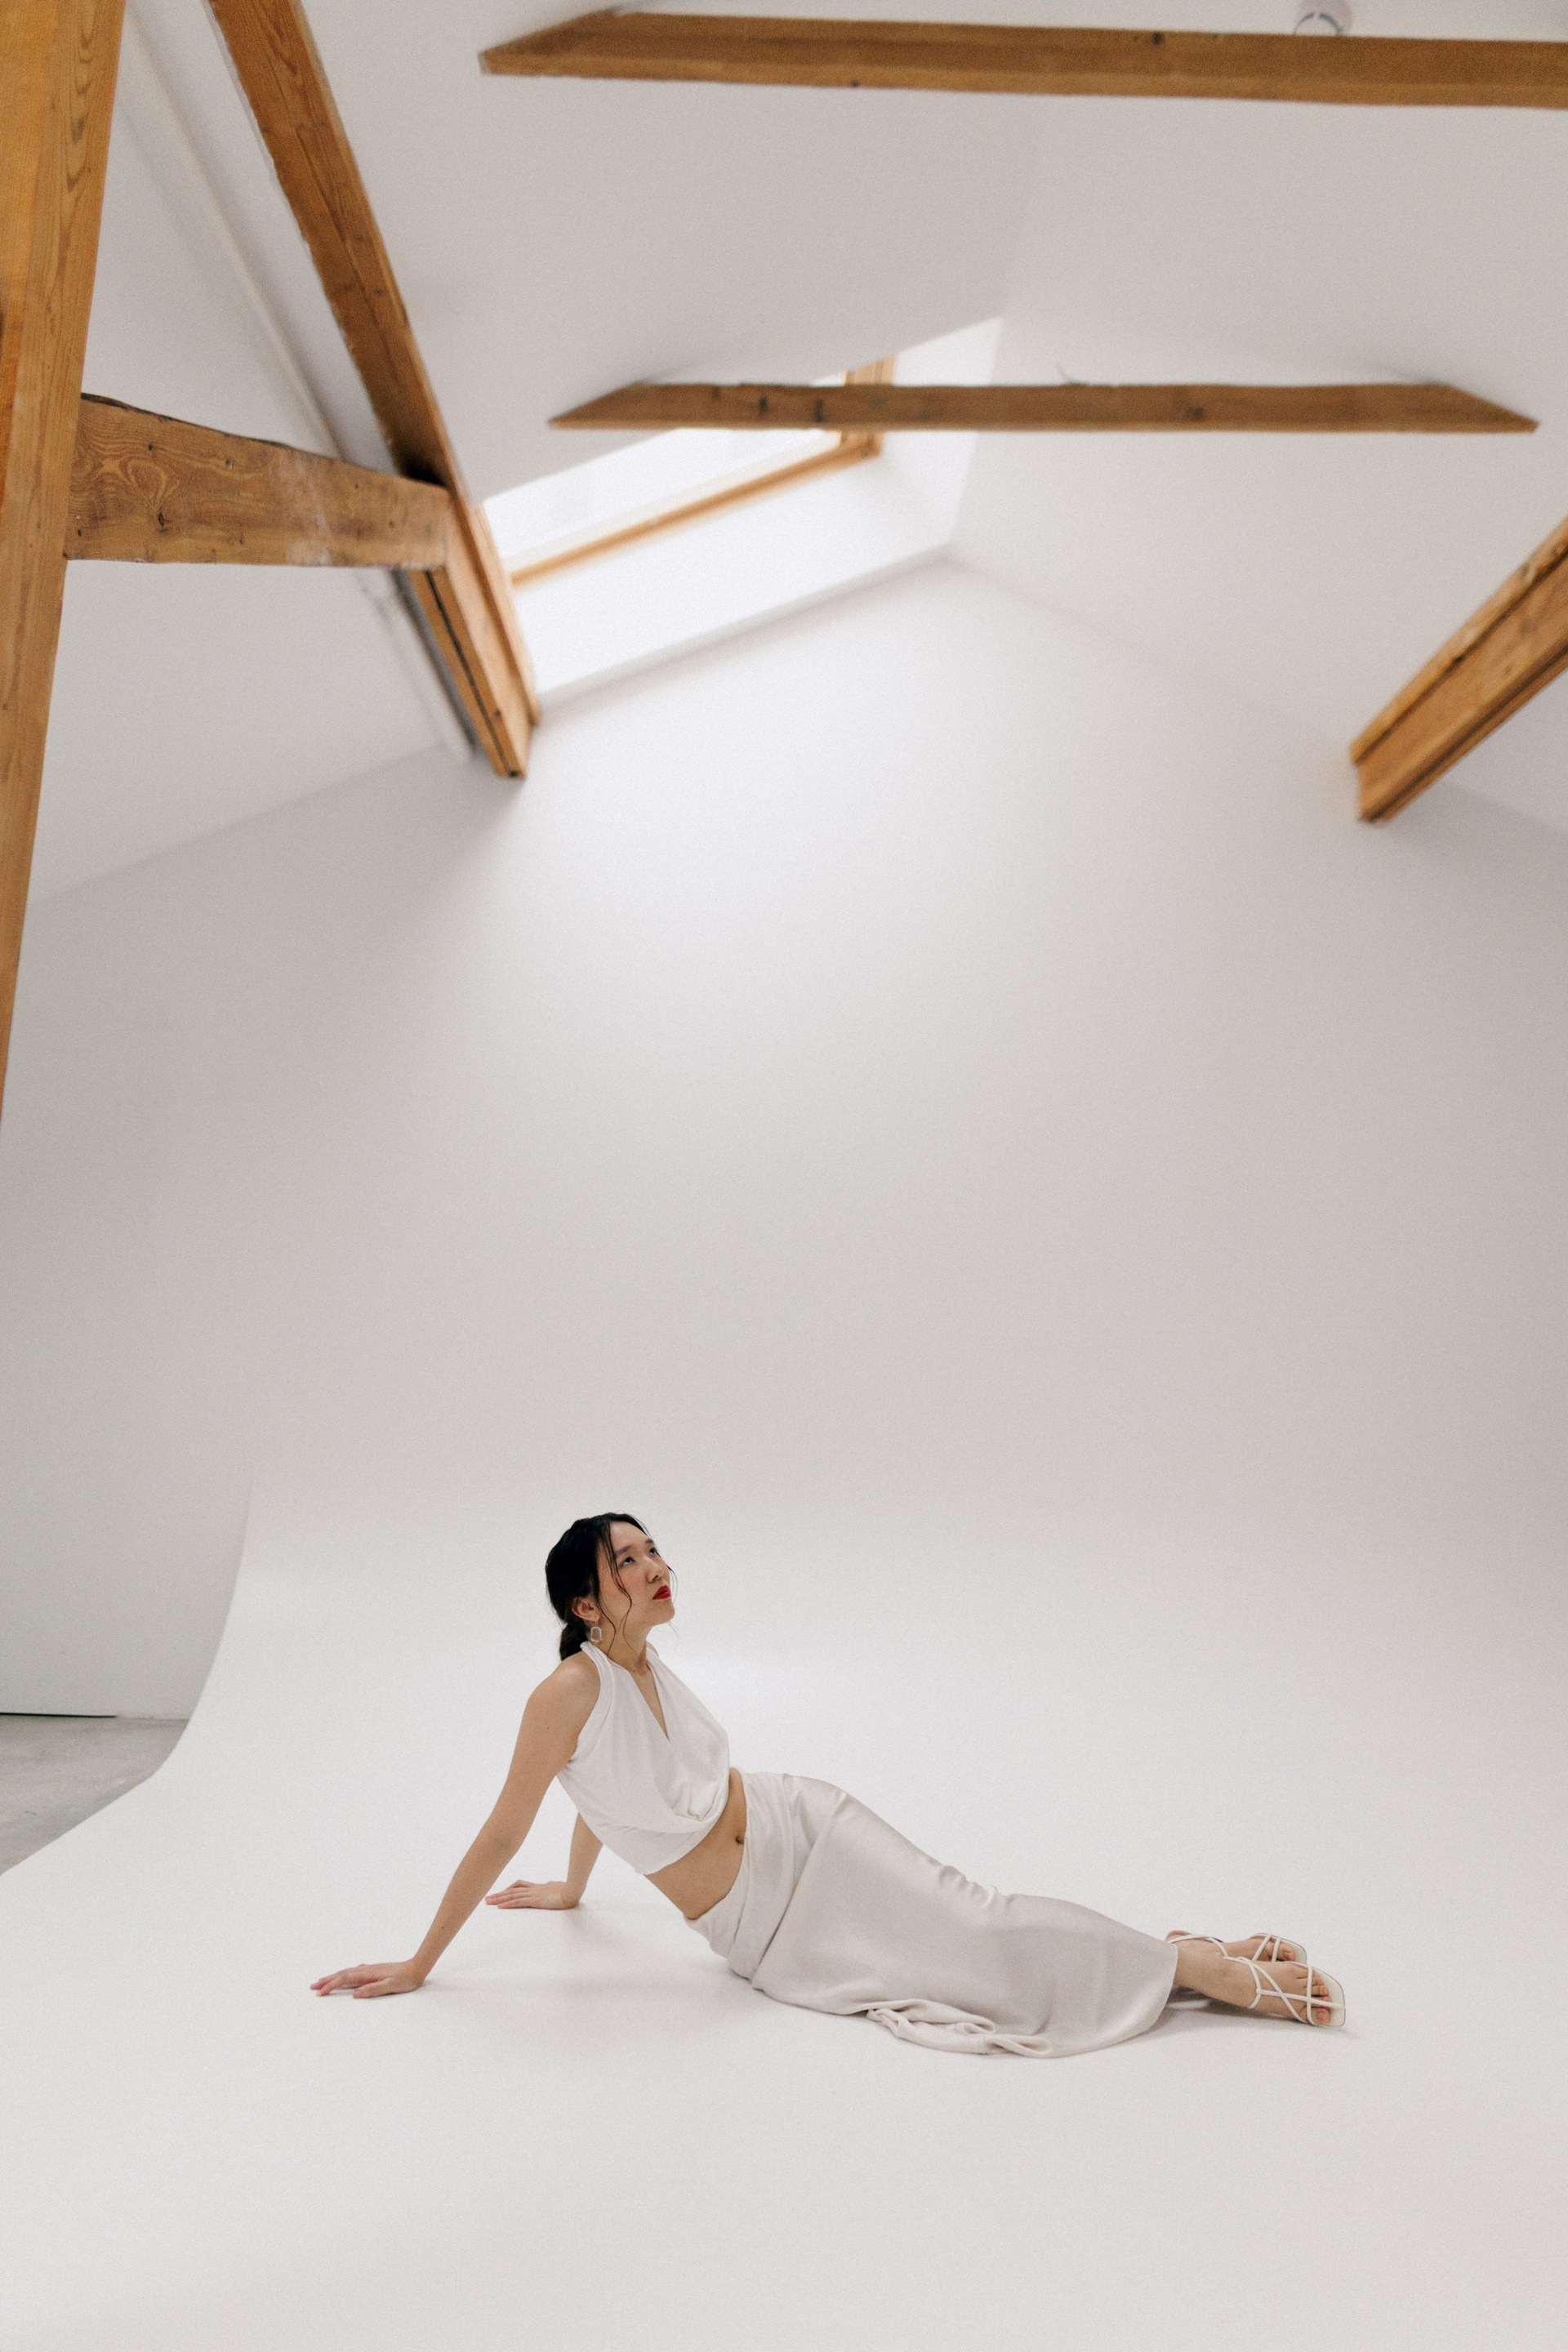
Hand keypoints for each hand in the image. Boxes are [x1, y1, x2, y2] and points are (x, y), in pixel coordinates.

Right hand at [310, 1961, 425, 1998]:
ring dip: (334, 1976)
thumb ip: (373, 1990)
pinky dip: (344, 1974)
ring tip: (323, 1980)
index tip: (319, 1993)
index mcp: (368, 1974)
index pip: (344, 1979)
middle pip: (342, 1974)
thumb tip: (354, 1994)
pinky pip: (354, 1972)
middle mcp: (367, 1969)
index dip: (331, 1986)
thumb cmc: (406, 1979)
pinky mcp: (374, 1970)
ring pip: (347, 1972)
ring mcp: (370, 1969)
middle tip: (313, 1987)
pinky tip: (345, 1975)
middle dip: (327, 1980)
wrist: (417, 1967)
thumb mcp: (391, 1986)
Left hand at [485, 1879, 577, 1910]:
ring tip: (488, 1902)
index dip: (508, 1888)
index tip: (499, 1892)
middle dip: (498, 1894)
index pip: (519, 1885)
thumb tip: (549, 1885)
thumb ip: (550, 1887)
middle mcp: (533, 1889)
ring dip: (498, 1899)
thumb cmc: (568, 1890)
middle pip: (511, 1890)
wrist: (572, 1891)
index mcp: (537, 1887)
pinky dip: (508, 1904)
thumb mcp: (556, 1888)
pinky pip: (518, 1902)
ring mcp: (533, 1894)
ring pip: (512, 1895)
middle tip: (487, 1898)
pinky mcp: (535, 1900)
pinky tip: (500, 1907)